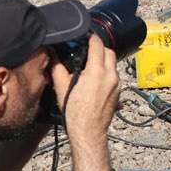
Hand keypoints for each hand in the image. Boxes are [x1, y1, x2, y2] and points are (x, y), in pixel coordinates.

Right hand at [54, 35, 121, 170]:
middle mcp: (110, 76)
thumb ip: (57, 67)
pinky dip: (107, 73)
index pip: (97, 45)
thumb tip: (52, 54)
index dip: (91, 38)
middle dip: (99, 48)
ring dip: (104, 61)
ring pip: (113, 64)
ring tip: (90, 66)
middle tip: (88, 50)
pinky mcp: (118, 92)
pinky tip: (95, 80)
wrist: (88, 132)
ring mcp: (116, 84)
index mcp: (97, 71)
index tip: (86, 38)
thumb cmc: (75, 113)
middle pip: (109, 51)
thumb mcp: (62, 87)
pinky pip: (114, 76)